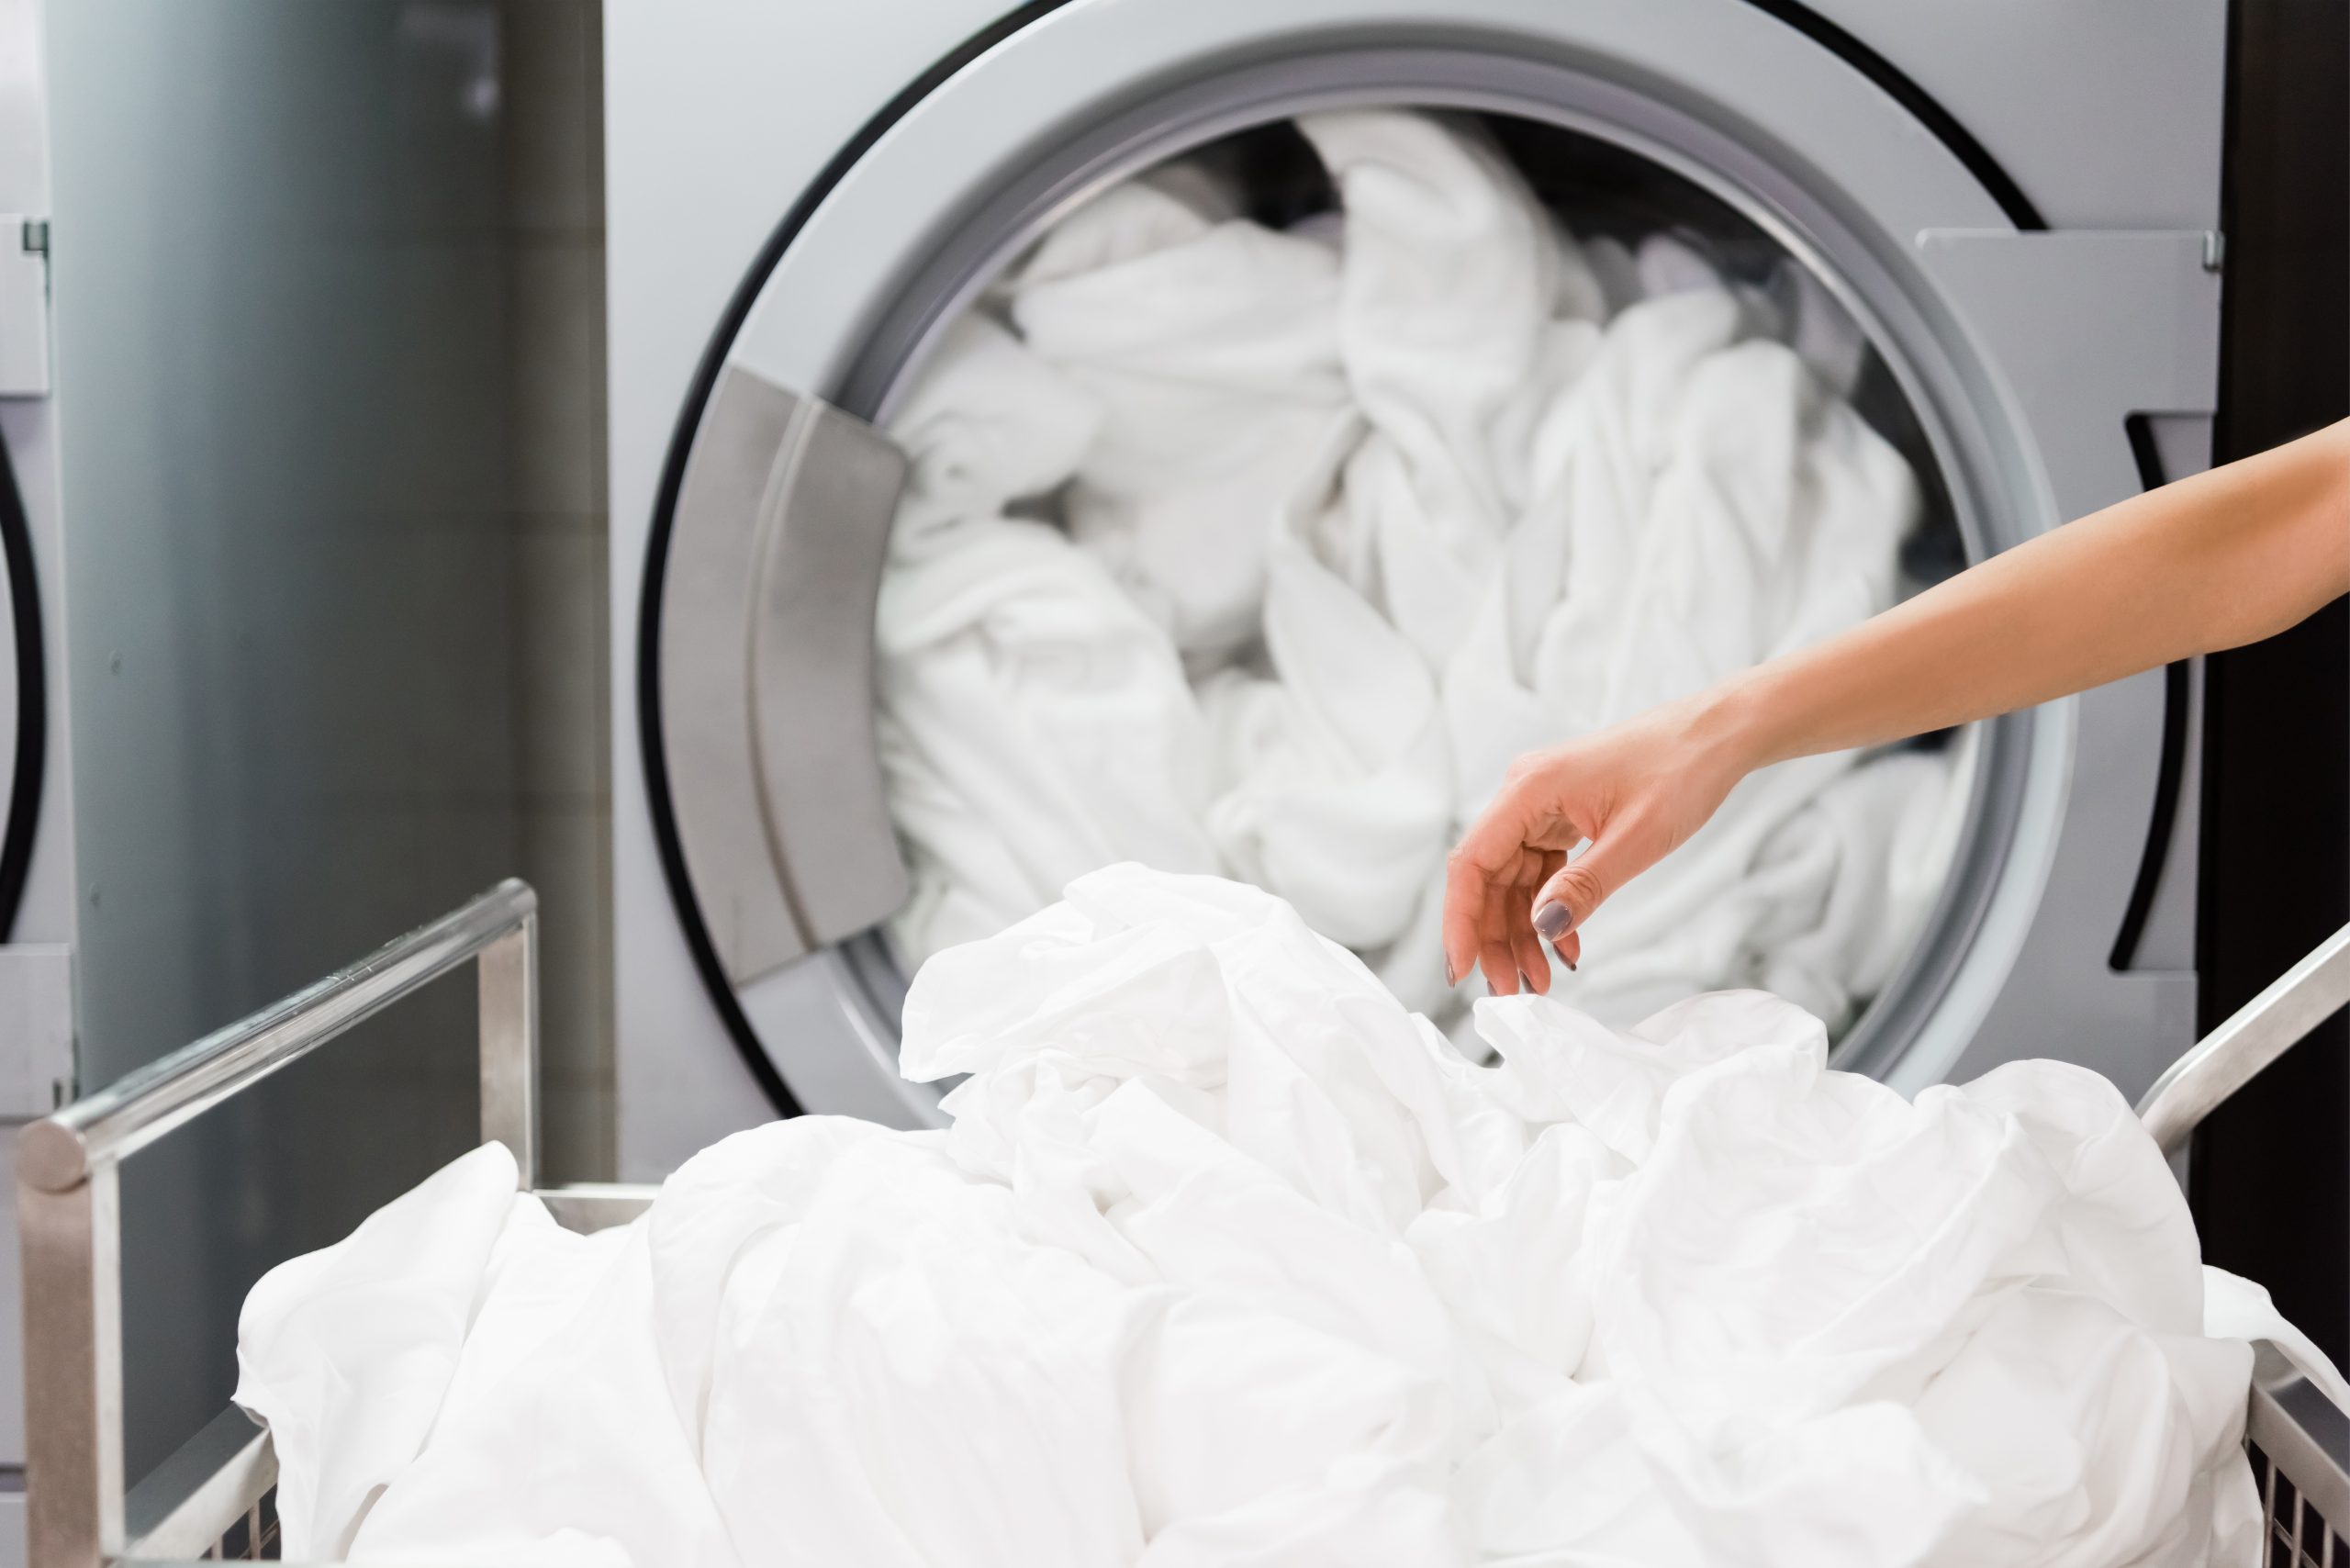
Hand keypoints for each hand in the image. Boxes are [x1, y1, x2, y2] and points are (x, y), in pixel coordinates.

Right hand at [1441, 695, 1751, 995]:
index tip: (1463, 968)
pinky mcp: (1562, 816)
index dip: (1460, 919)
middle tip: (1510, 989)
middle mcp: (1525, 794)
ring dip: (1522, 931)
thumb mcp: (1636, 840)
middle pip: (1488, 877)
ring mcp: (1542, 806)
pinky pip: (1542, 872)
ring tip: (1538, 980)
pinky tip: (1564, 946)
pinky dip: (1551, 910)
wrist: (1715, 736)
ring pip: (1513, 880)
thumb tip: (1539, 929)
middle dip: (1495, 937)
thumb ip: (1584, 887)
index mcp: (1530, 789)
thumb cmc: (1681, 770)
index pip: (1471, 862)